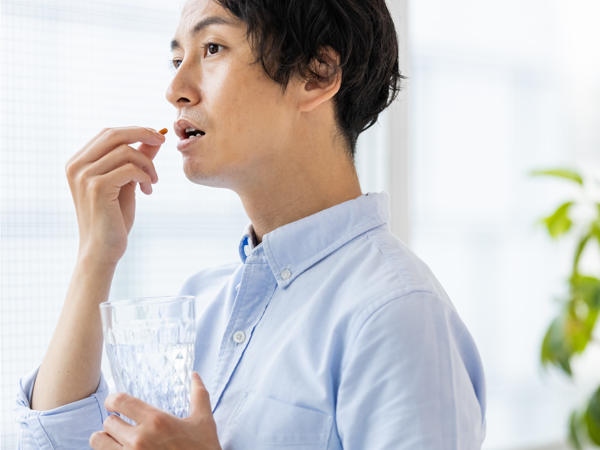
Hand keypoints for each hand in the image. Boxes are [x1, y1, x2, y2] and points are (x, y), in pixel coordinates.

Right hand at [65, 127, 164, 265]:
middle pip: (115, 134)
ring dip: (148, 165)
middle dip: (144, 133)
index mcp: (78, 162)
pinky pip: (130, 169)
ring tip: (153, 181)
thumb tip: (154, 138)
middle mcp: (77, 165)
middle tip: (163, 142)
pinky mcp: (97, 187)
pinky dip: (145, 176)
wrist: (102, 250)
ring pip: (127, 152)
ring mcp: (85, 176)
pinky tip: (148, 190)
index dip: (135, 130)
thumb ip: (136, 160)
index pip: (108, 133)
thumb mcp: (126, 183)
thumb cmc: (113, 218)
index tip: (156, 137)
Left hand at [89, 373, 220, 449]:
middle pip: (107, 423)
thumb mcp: (204, 421)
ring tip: (118, 442)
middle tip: (124, 427)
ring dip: (107, 441)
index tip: (114, 405)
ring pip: (99, 442)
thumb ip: (199, 395)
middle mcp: (140, 439)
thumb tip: (195, 375)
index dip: (112, 401)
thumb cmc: (203, 449)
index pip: (120, 401)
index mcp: (157, 421)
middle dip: (115, 423)